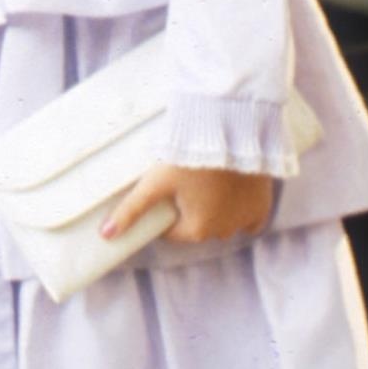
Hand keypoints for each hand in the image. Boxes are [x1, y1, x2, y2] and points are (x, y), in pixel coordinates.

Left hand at [102, 161, 275, 246]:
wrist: (232, 133)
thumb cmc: (189, 157)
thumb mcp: (156, 182)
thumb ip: (132, 209)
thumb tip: (105, 235)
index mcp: (197, 230)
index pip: (172, 231)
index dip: (164, 211)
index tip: (164, 190)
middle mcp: (224, 231)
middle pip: (198, 226)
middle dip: (189, 210)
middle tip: (185, 181)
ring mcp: (246, 219)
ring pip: (224, 222)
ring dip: (215, 209)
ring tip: (206, 180)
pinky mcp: (262, 205)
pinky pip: (250, 218)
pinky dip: (241, 210)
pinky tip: (231, 193)